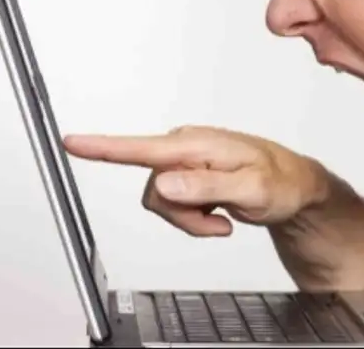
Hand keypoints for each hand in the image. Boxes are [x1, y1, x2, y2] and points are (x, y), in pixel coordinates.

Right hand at [62, 125, 329, 236]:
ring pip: (161, 202)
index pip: (142, 147)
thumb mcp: (250, 190)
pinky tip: (218, 214)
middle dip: (182, 216)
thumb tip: (164, 183)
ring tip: (221, 217)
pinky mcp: (187, 175)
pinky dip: (194, 219)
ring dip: (189, 220)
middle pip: (154, 191)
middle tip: (217, 220)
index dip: (103, 148)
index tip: (70, 142)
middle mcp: (185, 149)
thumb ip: (206, 188)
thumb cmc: (281, 182)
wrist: (293, 186)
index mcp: (197, 146)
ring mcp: (185, 163)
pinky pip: (172, 205)